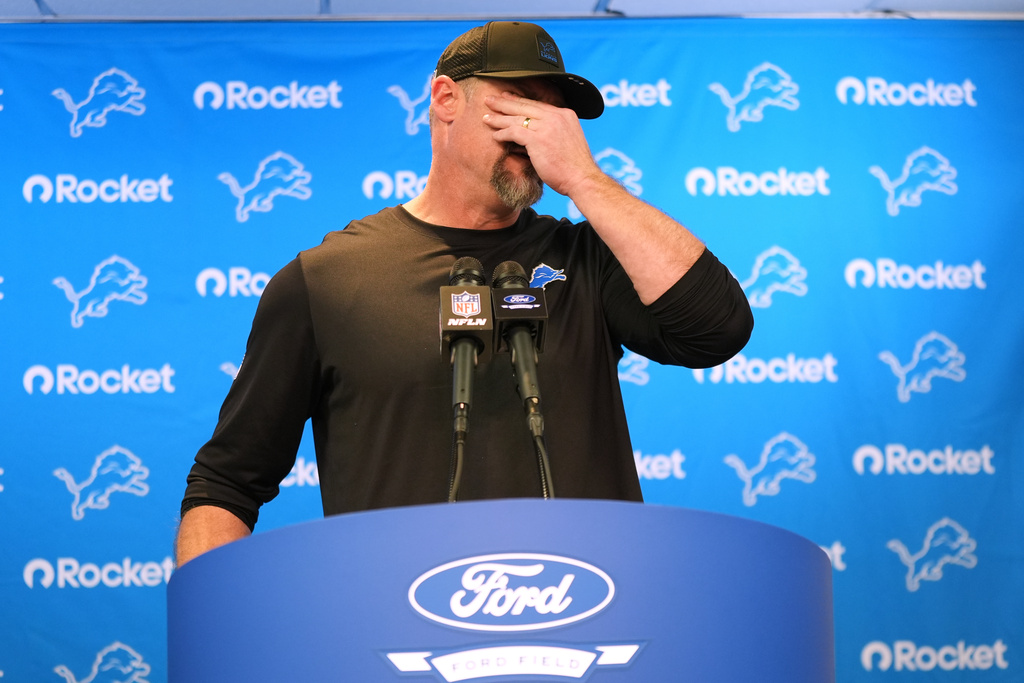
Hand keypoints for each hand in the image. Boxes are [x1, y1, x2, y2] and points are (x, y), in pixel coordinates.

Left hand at [482, 91, 601, 197]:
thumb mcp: (568, 141)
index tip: (507, 98)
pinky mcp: (538, 139)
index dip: (520, 101)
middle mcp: (556, 116)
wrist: (583, 179)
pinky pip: (514, 132)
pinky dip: (503, 133)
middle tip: (490, 99)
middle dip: (504, 102)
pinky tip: (495, 135)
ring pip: (517, 118)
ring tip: (486, 117)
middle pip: (525, 106)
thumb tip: (539, 136)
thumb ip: (555, 132)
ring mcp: (547, 126)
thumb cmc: (575, 167)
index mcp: (565, 114)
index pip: (537, 104)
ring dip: (499, 118)